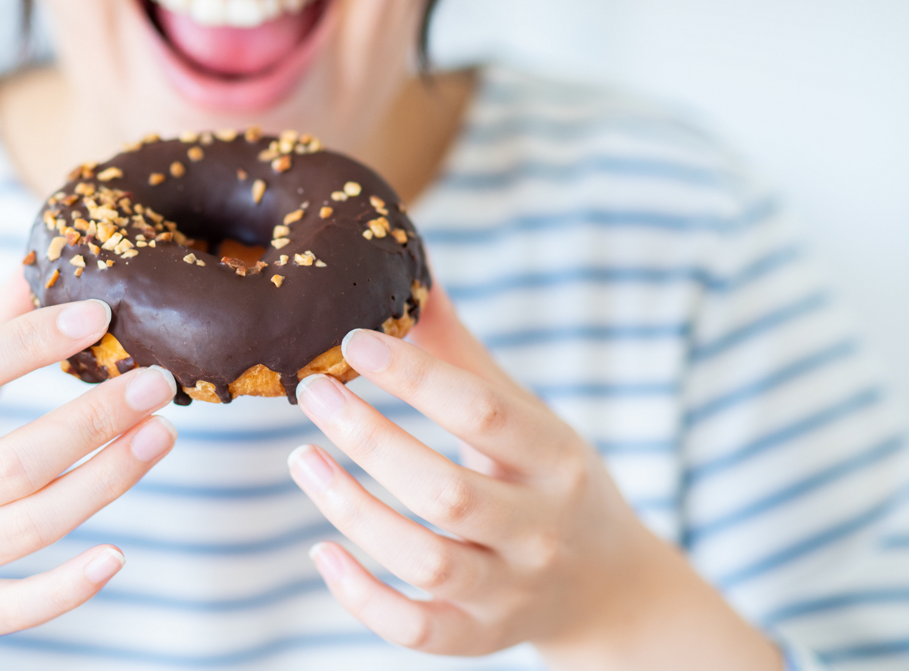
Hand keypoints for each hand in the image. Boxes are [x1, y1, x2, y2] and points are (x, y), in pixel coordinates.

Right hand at [0, 271, 178, 669]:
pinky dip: (67, 588)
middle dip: (94, 421)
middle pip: (10, 463)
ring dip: (106, 482)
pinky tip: (118, 554)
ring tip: (161, 437)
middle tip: (158, 383)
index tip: (100, 317)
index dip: (31, 341)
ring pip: (27, 527)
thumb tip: (34, 270)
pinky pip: (13, 611)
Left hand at [288, 287, 780, 669]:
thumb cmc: (547, 477)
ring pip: (424, 560)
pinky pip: (416, 630)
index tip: (353, 340)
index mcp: (555, 458)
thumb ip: (460, 355)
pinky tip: (321, 550)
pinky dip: (361, 596)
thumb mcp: (523, 414)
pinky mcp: (479, 636)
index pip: (483, 412)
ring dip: (351, 509)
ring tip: (302, 458)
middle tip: (310, 391)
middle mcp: (540, 529)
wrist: (606, 584)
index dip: (414, 374)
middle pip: (446, 491)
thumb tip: (411, 274)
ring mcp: (510, 591)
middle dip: (368, 438)